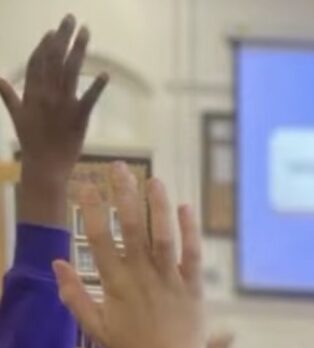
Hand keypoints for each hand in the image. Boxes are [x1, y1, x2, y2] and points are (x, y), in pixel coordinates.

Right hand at [0, 15, 107, 227]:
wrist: (45, 165)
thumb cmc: (33, 141)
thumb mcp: (17, 115)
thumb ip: (9, 95)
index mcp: (32, 92)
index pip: (38, 62)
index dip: (45, 45)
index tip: (53, 30)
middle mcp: (46, 94)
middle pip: (54, 59)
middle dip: (63, 37)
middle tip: (72, 18)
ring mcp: (62, 104)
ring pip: (70, 71)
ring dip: (79, 50)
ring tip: (86, 32)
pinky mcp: (79, 117)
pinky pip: (88, 98)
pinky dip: (97, 86)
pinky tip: (105, 74)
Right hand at [53, 162, 227, 347]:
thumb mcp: (95, 326)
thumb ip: (74, 294)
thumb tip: (56, 263)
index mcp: (115, 284)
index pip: (99, 239)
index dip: (92, 209)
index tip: (87, 184)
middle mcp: (142, 276)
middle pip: (132, 228)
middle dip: (124, 195)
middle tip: (120, 167)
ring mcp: (170, 279)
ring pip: (163, 236)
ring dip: (158, 206)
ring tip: (153, 180)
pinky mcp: (193, 285)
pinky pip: (192, 253)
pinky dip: (190, 230)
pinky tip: (186, 207)